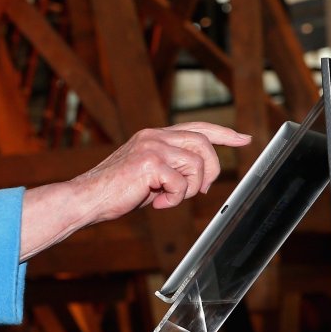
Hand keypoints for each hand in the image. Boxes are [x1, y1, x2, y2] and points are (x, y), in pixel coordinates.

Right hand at [19, 122, 250, 260]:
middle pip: (203, 143)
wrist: (87, 198)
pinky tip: (156, 203)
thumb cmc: (114, 191)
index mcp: (154, 135)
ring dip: (190, 188)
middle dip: (211, 170)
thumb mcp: (148, 175)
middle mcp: (154, 135)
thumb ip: (170, 169)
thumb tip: (197, 180)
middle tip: (200, 190)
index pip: (196, 127)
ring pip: (196, 165)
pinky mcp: (150, 162)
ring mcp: (152, 146)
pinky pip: (182, 183)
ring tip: (168, 198)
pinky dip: (174, 200)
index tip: (243, 138)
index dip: (223, 133)